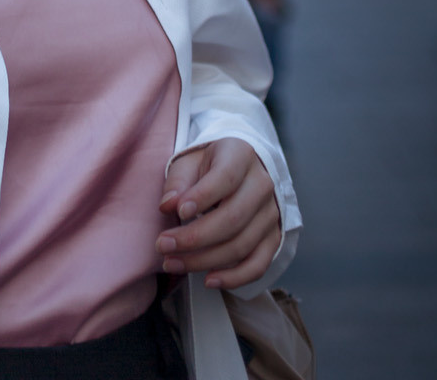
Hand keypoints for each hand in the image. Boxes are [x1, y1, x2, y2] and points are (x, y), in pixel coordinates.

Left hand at [157, 138, 280, 290]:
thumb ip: (178, 182)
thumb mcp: (190, 161)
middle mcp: (262, 184)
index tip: (178, 212)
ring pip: (241, 245)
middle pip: (232, 218)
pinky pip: (258, 264)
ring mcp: (271, 213)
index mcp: (241, 156)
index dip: (202, 196)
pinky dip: (234, 278)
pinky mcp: (273, 237)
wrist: (242, 169)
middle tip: (163, 245)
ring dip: (205, 260)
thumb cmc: (211, 166)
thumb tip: (168, 206)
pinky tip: (208, 280)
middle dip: (194, 237)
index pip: (225, 178)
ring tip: (173, 263)